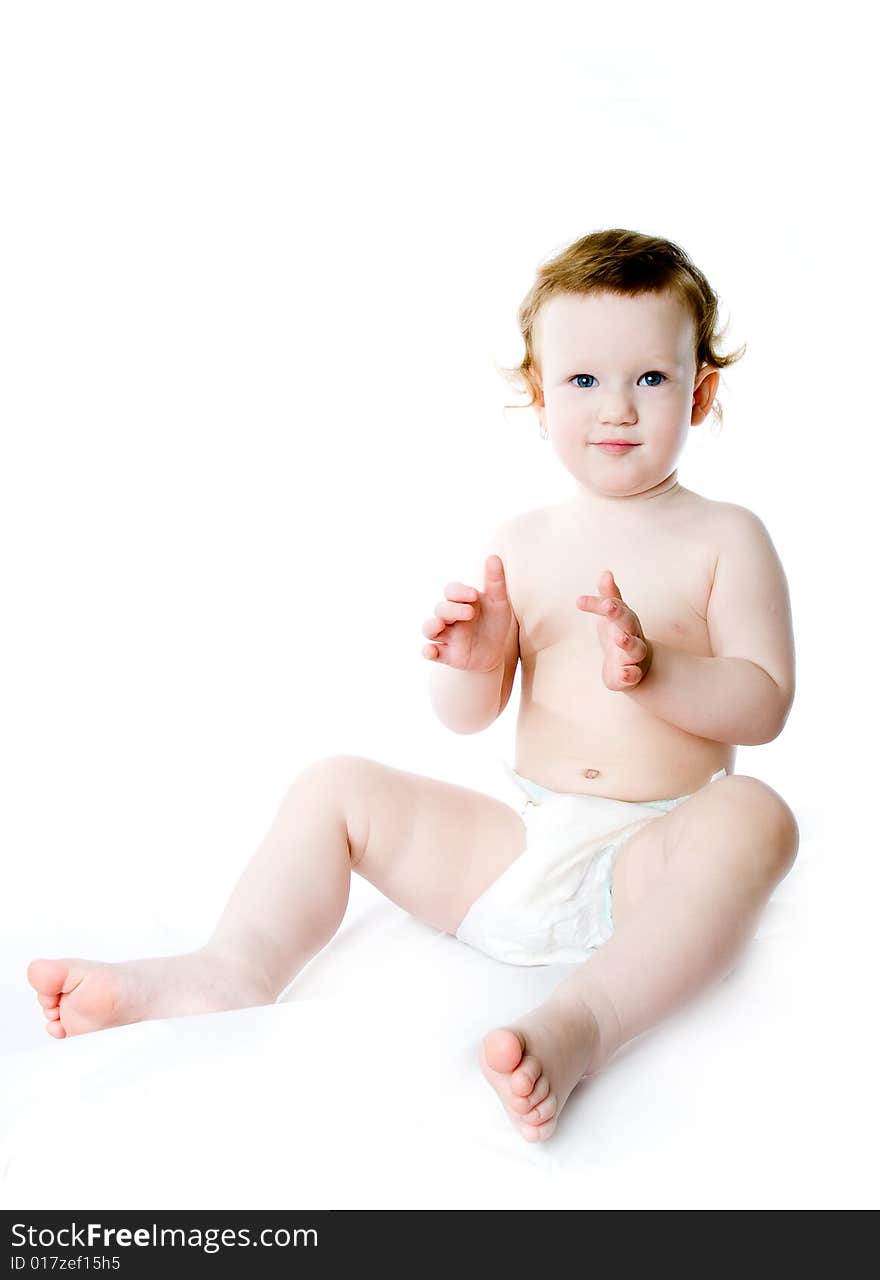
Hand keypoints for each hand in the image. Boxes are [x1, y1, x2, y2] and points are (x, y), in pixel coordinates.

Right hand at [422, 555, 512, 672]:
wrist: (496, 652)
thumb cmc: (494, 623)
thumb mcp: (499, 602)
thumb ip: (496, 581)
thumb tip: (494, 556)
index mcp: (460, 601)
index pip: (451, 591)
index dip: (459, 592)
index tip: (474, 595)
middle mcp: (449, 617)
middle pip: (440, 609)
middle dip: (452, 610)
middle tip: (469, 613)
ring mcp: (446, 636)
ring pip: (429, 628)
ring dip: (432, 626)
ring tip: (440, 625)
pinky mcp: (446, 655)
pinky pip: (430, 652)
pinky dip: (428, 651)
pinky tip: (431, 651)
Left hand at [576, 569, 652, 691]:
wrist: (633, 665)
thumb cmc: (620, 634)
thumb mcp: (612, 614)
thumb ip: (609, 595)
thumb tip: (606, 572)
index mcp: (625, 619)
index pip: (614, 606)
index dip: (598, 602)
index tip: (578, 601)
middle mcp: (632, 635)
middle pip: (629, 623)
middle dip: (619, 615)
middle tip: (609, 607)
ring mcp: (633, 656)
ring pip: (635, 649)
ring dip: (628, 643)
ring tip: (620, 638)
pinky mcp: (631, 675)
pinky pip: (632, 674)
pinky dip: (629, 674)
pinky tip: (623, 673)